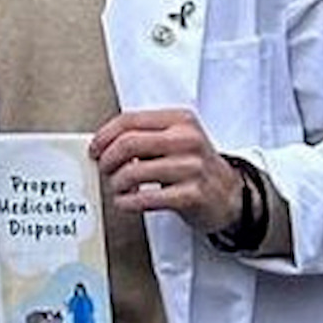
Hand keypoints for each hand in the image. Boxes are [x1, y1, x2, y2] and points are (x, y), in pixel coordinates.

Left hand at [91, 108, 242, 230]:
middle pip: (127, 144)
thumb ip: (143, 136)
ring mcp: (192, 168)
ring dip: (116, 184)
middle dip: (107, 160)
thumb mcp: (175, 139)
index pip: (129, 120)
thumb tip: (102, 145)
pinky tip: (126, 201)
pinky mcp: (191, 195)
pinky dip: (126, 202)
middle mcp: (188, 140)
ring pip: (132, 172)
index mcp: (181, 120)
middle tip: (104, 170)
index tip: (94, 150)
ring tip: (119, 188)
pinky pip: (144, 198)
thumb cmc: (192, 165)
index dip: (103, 136)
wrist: (228, 194)